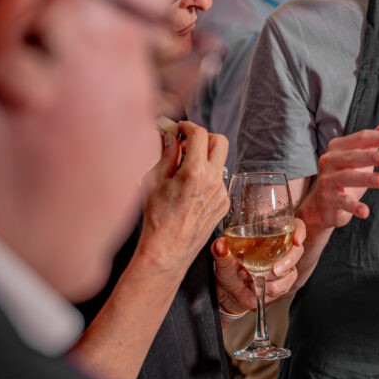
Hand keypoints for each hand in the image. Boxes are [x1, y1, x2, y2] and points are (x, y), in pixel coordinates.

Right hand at [136, 122, 228, 276]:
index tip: (179, 128)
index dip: (188, 126)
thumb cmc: (157, 219)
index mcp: (195, 171)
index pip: (200, 134)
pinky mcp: (223, 205)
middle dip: (204, 137)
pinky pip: (218, 181)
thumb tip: (171, 137)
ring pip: (219, 163)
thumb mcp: (155, 181)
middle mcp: (214, 180)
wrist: (167, 252)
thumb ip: (167, 155)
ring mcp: (221, 193)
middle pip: (220, 142)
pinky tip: (189, 190)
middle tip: (187, 144)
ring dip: (204, 159)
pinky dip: (206, 178)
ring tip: (183, 171)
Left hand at [212, 217, 305, 313]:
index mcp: (270, 234)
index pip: (295, 226)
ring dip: (273, 279)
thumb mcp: (222, 259)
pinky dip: (271, 289)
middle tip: (274, 270)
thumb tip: (220, 244)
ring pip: (291, 272)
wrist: (230, 290)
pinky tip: (259, 287)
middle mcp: (281, 249)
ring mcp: (284, 267)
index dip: (300, 230)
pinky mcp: (284, 283)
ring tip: (251, 279)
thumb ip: (220, 251)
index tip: (297, 239)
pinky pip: (285, 286)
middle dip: (288, 261)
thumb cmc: (229, 268)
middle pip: (297, 250)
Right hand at [298, 112, 378, 232]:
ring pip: (346, 178)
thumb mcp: (362, 154)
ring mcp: (328, 181)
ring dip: (364, 179)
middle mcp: (329, 161)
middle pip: (351, 156)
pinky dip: (354, 207)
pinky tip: (365, 211)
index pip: (361, 138)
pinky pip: (343, 203)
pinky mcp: (329, 200)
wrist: (322, 204)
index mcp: (338, 147)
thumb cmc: (346, 174)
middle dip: (368, 156)